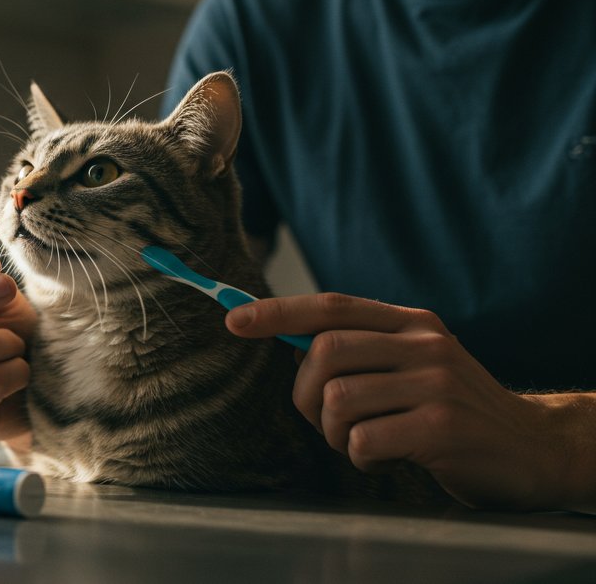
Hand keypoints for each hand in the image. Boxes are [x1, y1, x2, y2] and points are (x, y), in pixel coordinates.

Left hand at [225, 293, 595, 510]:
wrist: (533, 449)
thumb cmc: (452, 412)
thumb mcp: (413, 366)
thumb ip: (362, 351)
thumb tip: (287, 342)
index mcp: (411, 324)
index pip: (332, 307)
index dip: (277, 311)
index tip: (233, 319)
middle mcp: (424, 343)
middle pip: (324, 353)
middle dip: (306, 396)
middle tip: (326, 423)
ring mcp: (436, 383)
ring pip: (338, 400)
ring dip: (334, 434)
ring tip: (362, 442)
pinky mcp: (442, 427)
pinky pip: (363, 440)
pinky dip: (360, 458)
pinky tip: (386, 459)